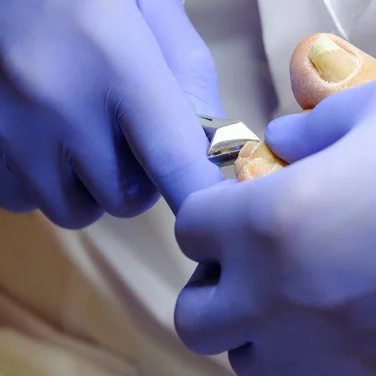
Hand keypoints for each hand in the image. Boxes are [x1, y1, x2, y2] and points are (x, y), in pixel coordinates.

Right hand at [0, 0, 223, 227]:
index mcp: (117, 62)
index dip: (199, 195)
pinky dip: (42, 184)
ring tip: (87, 140)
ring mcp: (8, 125)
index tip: (209, 205)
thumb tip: (209, 144)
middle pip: (124, 199)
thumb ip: (189, 75)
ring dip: (91, 188)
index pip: (174, 161)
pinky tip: (47, 143)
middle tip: (135, 141)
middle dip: (141, 182)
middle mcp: (57, 103)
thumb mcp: (151, 7)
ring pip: (72, 209)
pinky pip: (21, 200)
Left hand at [174, 35, 375, 375]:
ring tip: (301, 300)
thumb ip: (314, 125)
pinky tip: (346, 337)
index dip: (209, 212)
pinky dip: (315, 368)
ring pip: (252, 363)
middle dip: (214, 287)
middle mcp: (282, 299)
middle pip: (197, 319)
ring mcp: (329, 355)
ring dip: (261, 329)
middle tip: (252, 263)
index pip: (189, 228)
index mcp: (271, 222)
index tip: (235, 206)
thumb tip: (282, 140)